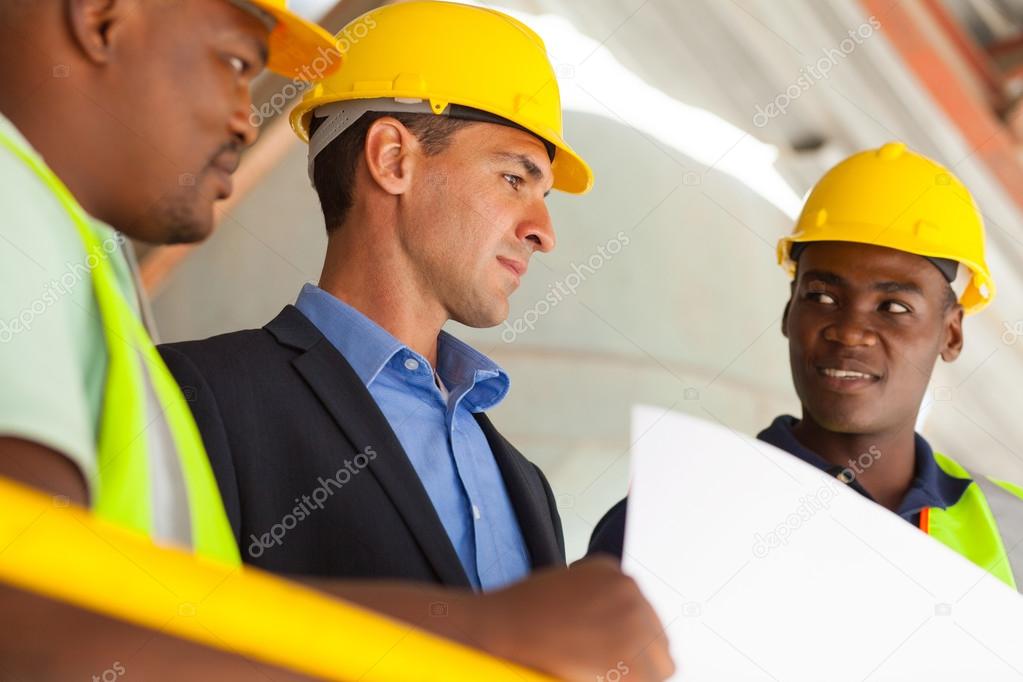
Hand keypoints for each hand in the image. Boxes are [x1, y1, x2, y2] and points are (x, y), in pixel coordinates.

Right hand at [471, 557, 674, 680]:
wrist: (500, 626)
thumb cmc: (523, 611)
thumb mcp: (568, 584)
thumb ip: (600, 599)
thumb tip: (617, 627)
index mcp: (616, 574)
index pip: (646, 615)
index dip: (630, 639)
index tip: (615, 651)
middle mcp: (629, 592)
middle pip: (658, 638)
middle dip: (638, 655)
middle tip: (606, 666)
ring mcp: (631, 623)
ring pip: (660, 664)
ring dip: (637, 673)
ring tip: (604, 674)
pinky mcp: (627, 656)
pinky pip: (648, 681)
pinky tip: (600, 677)